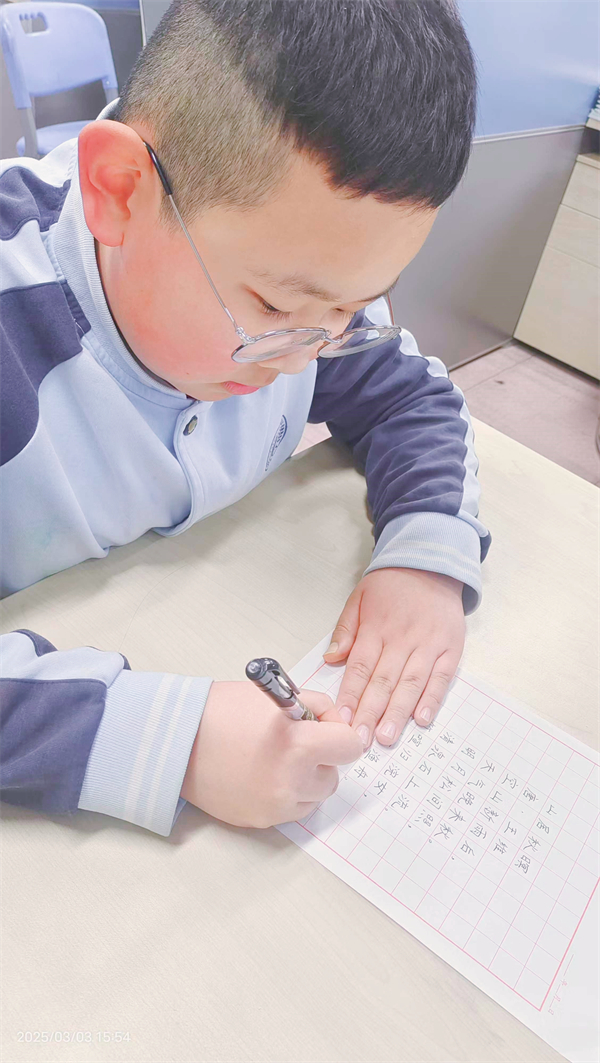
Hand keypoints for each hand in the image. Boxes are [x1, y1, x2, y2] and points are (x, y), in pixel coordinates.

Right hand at [181, 681, 362, 827]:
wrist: (175, 740)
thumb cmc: (219, 712)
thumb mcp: (275, 696)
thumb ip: (313, 707)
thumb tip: (334, 723)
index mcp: (298, 744)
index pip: (350, 746)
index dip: (338, 732)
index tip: (325, 727)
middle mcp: (291, 781)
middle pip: (333, 776)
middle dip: (321, 759)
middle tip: (296, 742)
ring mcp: (275, 805)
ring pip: (314, 797)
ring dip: (305, 780)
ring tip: (276, 759)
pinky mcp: (260, 820)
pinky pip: (290, 811)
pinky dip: (285, 794)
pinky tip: (261, 774)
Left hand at [324, 568, 464, 749]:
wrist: (432, 563)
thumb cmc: (392, 584)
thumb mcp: (359, 597)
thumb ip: (346, 629)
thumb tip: (331, 658)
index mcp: (377, 627)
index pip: (361, 667)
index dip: (350, 694)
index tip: (341, 718)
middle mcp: (402, 638)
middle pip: (384, 680)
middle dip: (371, 712)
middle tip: (360, 739)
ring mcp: (429, 644)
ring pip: (411, 683)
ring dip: (398, 712)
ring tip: (386, 737)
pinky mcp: (451, 647)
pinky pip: (441, 677)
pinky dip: (432, 699)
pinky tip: (422, 718)